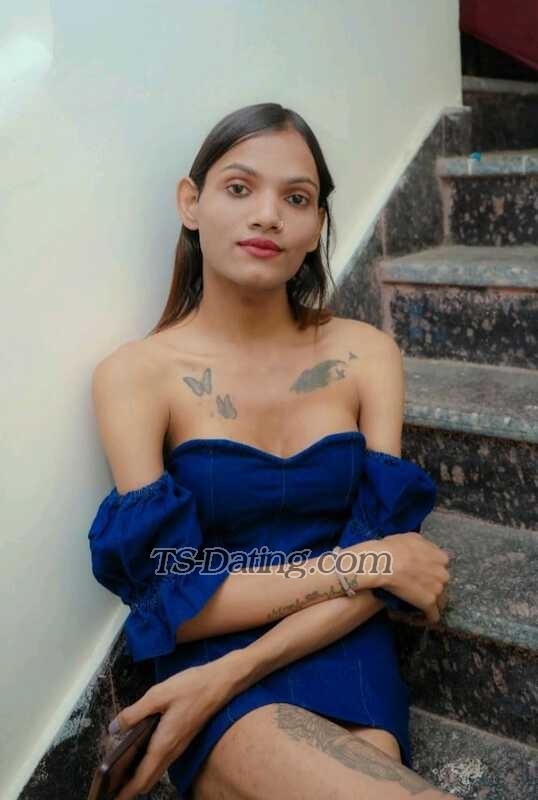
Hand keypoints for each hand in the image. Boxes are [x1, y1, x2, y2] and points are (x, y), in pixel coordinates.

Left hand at [110, 662, 226, 798]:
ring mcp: (180, 746)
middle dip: (130, 788)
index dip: (125, 792)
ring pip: (156, 770)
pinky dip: (149, 764)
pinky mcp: (183, 738)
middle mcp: (172, 750)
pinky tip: (141, 752)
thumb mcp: (157, 695)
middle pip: (148, 780)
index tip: (111, 797)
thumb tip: (114, 728)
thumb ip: (134, 713)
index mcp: (163, 743)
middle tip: (112, 787)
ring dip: (140, 777)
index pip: (142, 779)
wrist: (220, 683)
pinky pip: (163, 760)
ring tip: (121, 773)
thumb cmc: (191, 687)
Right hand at [371, 532, 451, 624]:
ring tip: (414, 605)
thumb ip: (425, 546)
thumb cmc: (393, 548)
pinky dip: (425, 618)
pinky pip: (432, 616)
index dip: (431, 573)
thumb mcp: (412, 537)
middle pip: (442, 585)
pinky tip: (415, 618)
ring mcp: (438, 589)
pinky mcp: (429, 603)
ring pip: (439, 601)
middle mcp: (444, 573)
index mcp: (442, 557)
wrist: (383, 563)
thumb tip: (424, 552)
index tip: (420, 576)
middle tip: (415, 590)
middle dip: (431, 588)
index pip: (442, 568)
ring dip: (428, 603)